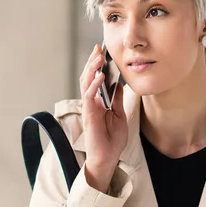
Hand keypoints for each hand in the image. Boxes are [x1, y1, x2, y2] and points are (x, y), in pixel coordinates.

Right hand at [79, 44, 127, 192]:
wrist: (108, 157)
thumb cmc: (112, 139)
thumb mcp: (119, 115)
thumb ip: (117, 100)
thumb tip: (118, 84)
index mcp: (98, 102)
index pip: (95, 79)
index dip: (97, 65)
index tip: (102, 52)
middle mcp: (91, 103)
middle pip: (88, 78)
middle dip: (92, 62)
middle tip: (98, 48)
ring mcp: (89, 108)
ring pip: (86, 84)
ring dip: (91, 69)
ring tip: (98, 57)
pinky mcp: (89, 115)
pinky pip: (89, 97)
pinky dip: (94, 85)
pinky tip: (100, 76)